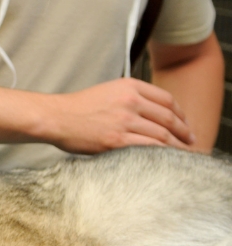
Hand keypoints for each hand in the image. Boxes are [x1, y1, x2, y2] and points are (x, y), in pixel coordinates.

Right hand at [45, 78, 194, 153]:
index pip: (166, 99)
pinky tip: (167, 159)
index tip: (184, 123)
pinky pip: (149, 147)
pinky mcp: (117, 140)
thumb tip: (150, 112)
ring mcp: (125, 121)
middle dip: (184, 131)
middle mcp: (130, 101)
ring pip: (162, 134)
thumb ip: (130, 97)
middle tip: (191, 140)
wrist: (55, 117)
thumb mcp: (107, 91)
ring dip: (177, 146)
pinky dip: (162, 154)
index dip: (181, 113)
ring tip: (183, 153)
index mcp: (129, 86)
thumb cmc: (77, 108)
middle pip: (168, 117)